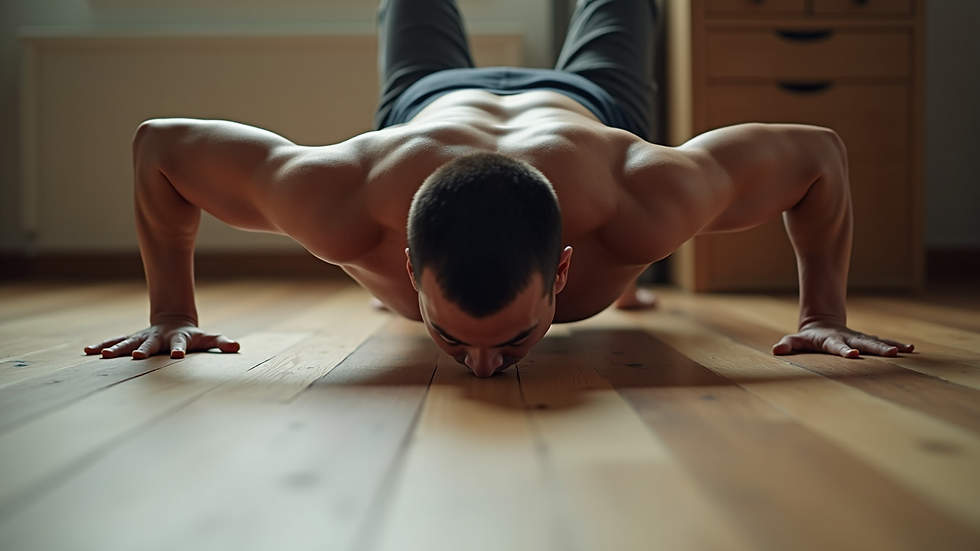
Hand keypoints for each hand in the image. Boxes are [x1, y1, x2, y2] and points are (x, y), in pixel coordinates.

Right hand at [84, 318, 239, 358]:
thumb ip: (221, 342)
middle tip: (136, 357)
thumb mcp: (208, 339)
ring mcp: (143, 338)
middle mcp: (158, 338)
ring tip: (101, 356)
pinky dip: (103, 346)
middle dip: (143, 351)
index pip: (181, 345)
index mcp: (178, 339)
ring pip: (128, 343)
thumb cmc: (193, 336)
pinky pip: (116, 342)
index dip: (180, 349)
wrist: (174, 321)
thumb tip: (237, 346)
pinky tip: (88, 352)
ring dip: (116, 349)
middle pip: (150, 344)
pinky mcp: (132, 339)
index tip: (177, 356)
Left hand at [772, 321, 912, 357]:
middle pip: (863, 343)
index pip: (837, 346)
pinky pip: (883, 342)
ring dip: (891, 345)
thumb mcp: (796, 340)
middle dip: (876, 348)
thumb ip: (788, 344)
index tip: (853, 355)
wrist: (822, 323)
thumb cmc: (807, 337)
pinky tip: (910, 349)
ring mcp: (859, 338)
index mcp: (831, 340)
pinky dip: (896, 344)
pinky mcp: (866, 340)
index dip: (844, 350)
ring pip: (876, 341)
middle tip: (890, 354)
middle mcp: (848, 338)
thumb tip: (777, 350)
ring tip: (907, 350)